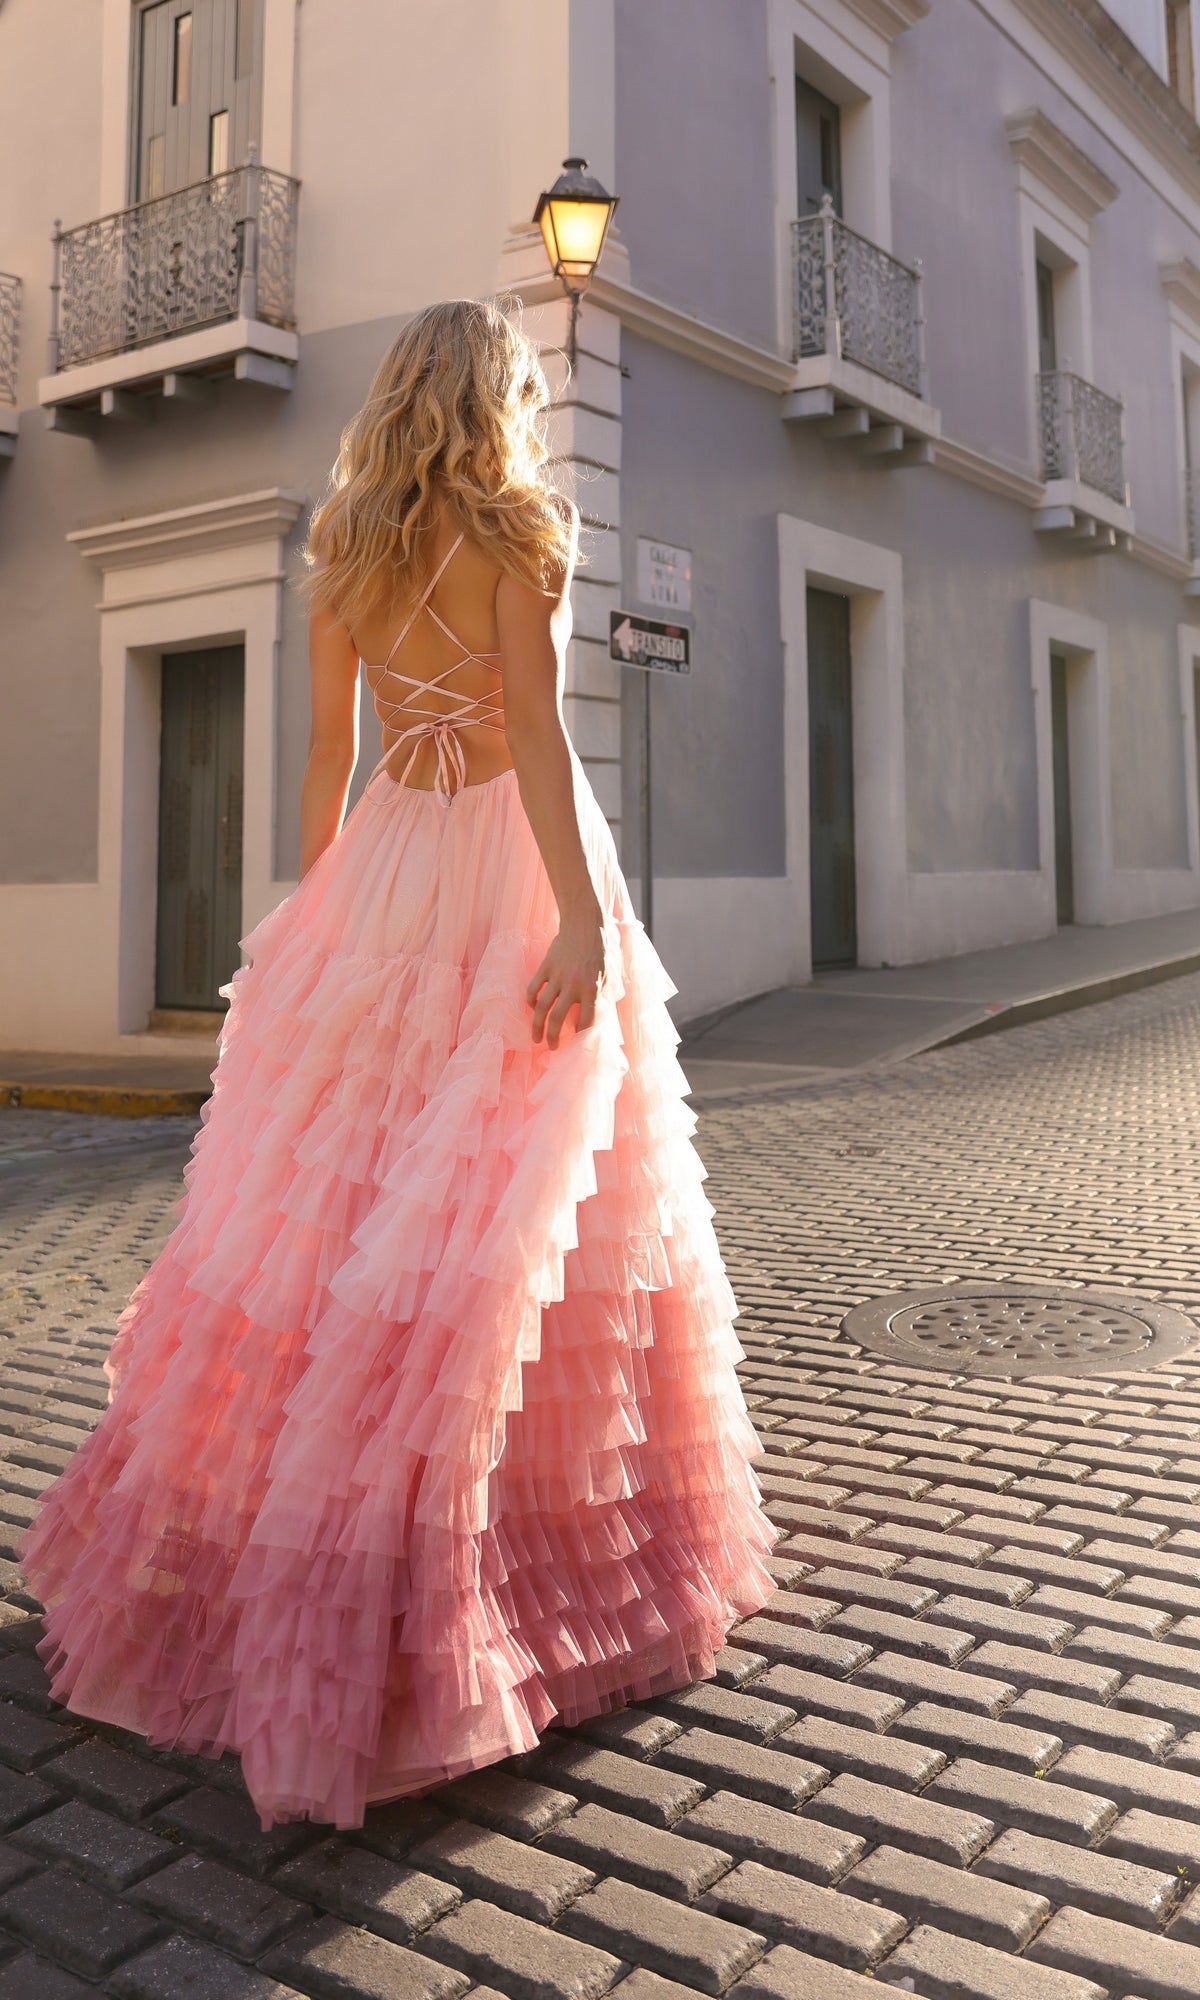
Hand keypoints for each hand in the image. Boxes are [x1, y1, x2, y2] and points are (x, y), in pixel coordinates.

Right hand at [527, 915, 605, 1048]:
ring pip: (541, 1007)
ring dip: (537, 1026)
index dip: (581, 1035)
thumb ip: (602, 995)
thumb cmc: (600, 950)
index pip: (586, 1020)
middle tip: (551, 1048)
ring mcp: (557, 976)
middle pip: (557, 1018)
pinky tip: (532, 1009)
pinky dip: (530, 1001)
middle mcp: (573, 985)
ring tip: (536, 1039)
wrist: (584, 924)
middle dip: (553, 1037)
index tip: (577, 1043)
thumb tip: (596, 1015)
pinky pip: (533, 989)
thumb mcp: (608, 974)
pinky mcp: (545, 967)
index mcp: (592, 988)